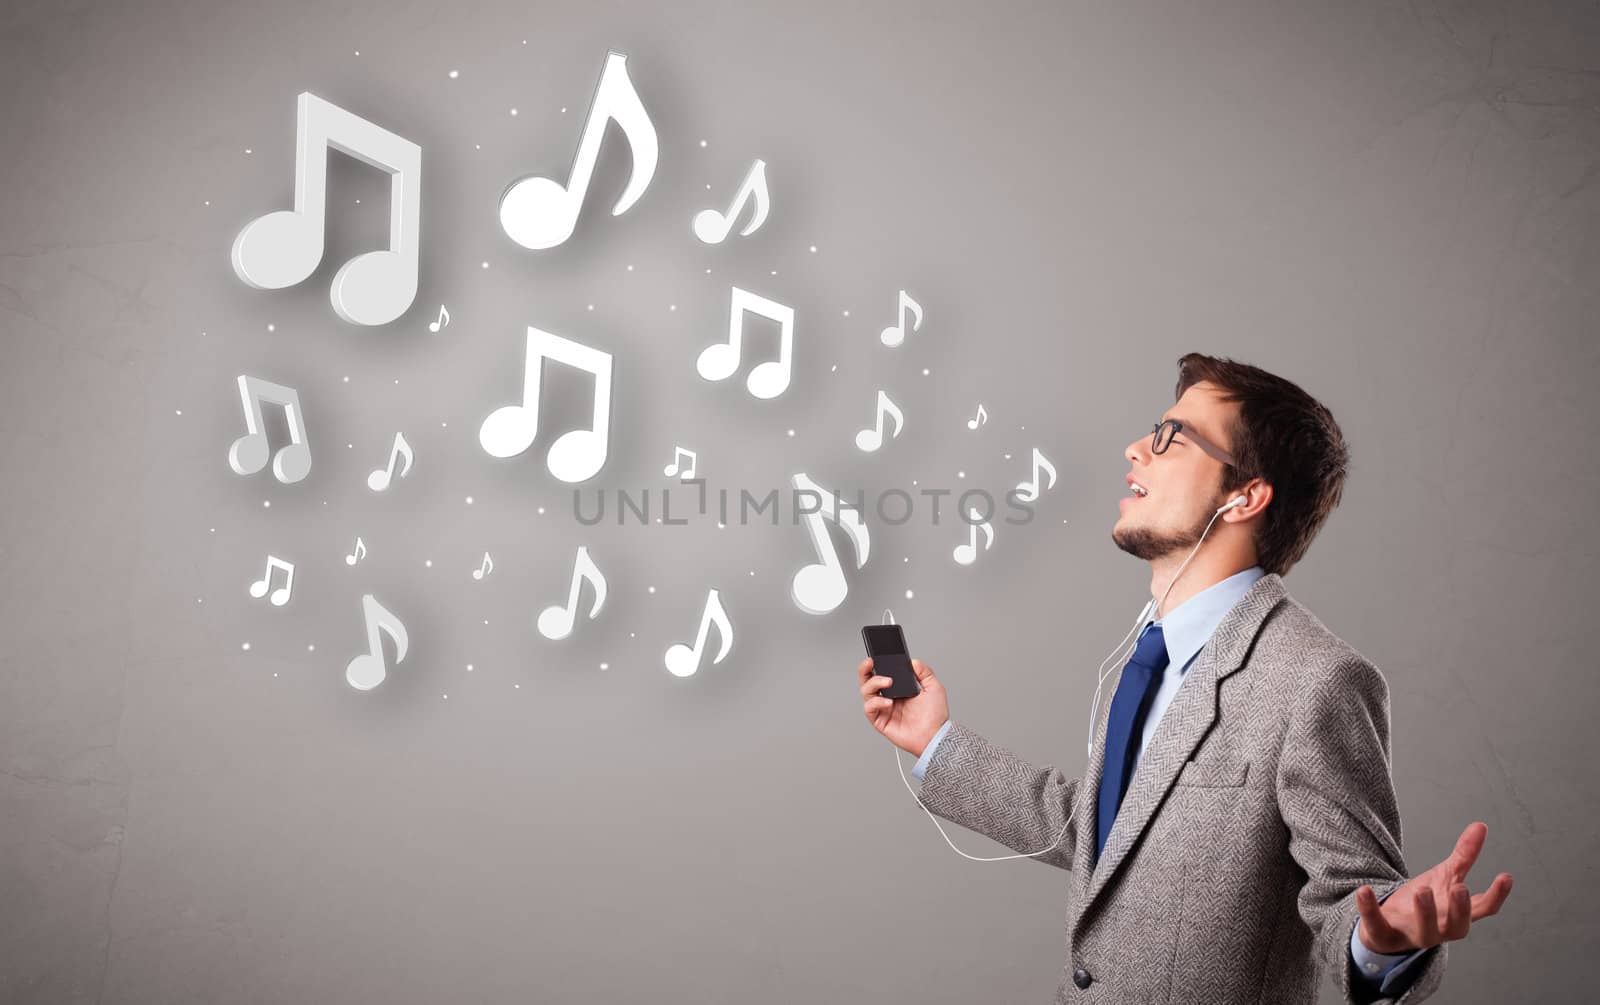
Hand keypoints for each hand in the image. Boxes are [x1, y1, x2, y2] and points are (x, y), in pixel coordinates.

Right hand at [857, 657, 948, 756]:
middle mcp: (888, 698)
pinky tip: (888, 702)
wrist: (935, 736)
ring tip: (888, 682)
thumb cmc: (935, 717)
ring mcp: (883, 709)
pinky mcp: (880, 721)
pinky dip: (876, 702)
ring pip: (866, 692)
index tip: (877, 656)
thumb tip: (913, 661)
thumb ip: (924, 672)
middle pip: (867, 681)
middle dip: (865, 670)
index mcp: (899, 689)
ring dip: (874, 683)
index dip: (876, 664)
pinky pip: (869, 709)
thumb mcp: (934, 687)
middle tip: (871, 663)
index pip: (882, 673)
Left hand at [1354, 821, 1513, 954]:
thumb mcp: (1445, 876)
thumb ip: (1464, 856)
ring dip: (1424, 911)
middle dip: (1459, 909)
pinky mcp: (1384, 934)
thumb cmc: (1427, 902)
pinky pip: (1377, 924)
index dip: (1496, 895)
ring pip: (1425, 932)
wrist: (1392, 927)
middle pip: (1457, 926)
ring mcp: (1413, 934)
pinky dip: (1369, 908)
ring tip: (1421, 889)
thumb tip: (1480, 826)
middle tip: (1459, 887)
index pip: (1483, 909)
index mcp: (1457, 915)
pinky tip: (1364, 890)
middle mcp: (1441, 929)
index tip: (1505, 875)